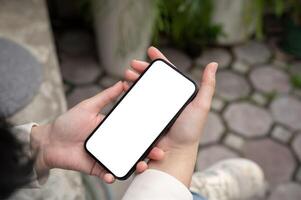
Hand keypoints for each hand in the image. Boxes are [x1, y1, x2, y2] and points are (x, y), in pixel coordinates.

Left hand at [31, 81, 163, 182]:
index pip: (135, 131)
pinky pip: (108, 174)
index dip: (148, 133)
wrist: (49, 142)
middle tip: (159, 152)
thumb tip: (122, 82)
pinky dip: (112, 176)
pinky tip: (113, 175)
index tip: (160, 133)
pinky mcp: (96, 168)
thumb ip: (106, 96)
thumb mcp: (88, 106)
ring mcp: (106, 156)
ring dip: (136, 166)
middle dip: (149, 152)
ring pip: (126, 162)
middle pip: (135, 148)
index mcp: (113, 128)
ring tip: (142, 166)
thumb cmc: (68, 122)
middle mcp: (113, 143)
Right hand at [124, 46, 216, 185]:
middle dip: (142, 70)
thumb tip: (214, 64)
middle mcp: (167, 99)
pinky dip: (131, 94)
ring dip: (134, 80)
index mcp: (179, 94)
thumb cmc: (190, 130)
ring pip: (143, 89)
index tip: (150, 50)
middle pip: (153, 79)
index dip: (159, 60)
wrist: (175, 152)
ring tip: (126, 76)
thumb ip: (208, 86)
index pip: (169, 73)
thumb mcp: (201, 106)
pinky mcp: (147, 117)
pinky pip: (137, 102)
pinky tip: (125, 90)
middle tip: (131, 65)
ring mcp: (156, 108)